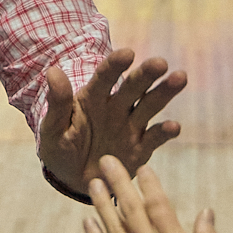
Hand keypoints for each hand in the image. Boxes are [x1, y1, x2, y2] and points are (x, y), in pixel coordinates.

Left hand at [39, 49, 185, 193]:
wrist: (72, 179)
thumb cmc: (60, 148)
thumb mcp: (53, 128)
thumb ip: (58, 103)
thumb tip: (52, 71)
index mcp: (92, 98)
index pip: (104, 77)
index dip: (115, 65)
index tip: (127, 53)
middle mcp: (116, 107)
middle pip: (133, 87)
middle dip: (146, 74)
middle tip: (160, 63)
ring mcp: (130, 126)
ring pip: (150, 105)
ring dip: (164, 92)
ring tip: (180, 78)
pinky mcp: (141, 148)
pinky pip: (154, 138)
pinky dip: (164, 132)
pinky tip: (173, 127)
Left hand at [81, 157, 227, 232]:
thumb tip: (205, 212)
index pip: (161, 208)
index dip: (150, 185)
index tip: (142, 167)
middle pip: (133, 212)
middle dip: (119, 183)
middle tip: (106, 161)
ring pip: (114, 230)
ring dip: (102, 204)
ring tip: (93, 183)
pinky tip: (88, 221)